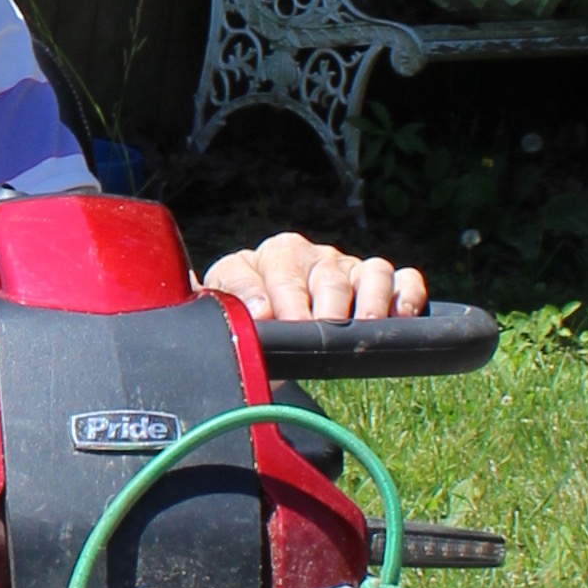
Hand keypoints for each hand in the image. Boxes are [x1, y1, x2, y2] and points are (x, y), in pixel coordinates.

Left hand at [205, 222, 427, 324]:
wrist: (276, 322)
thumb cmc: (247, 317)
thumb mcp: (218, 309)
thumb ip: (202, 304)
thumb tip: (180, 298)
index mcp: (263, 259)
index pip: (262, 274)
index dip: (264, 297)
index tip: (267, 320)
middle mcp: (308, 257)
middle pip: (320, 273)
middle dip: (317, 304)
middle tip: (316, 330)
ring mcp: (347, 268)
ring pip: (368, 270)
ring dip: (367, 298)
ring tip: (362, 326)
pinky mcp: (379, 285)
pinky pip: (403, 280)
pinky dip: (407, 294)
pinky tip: (402, 316)